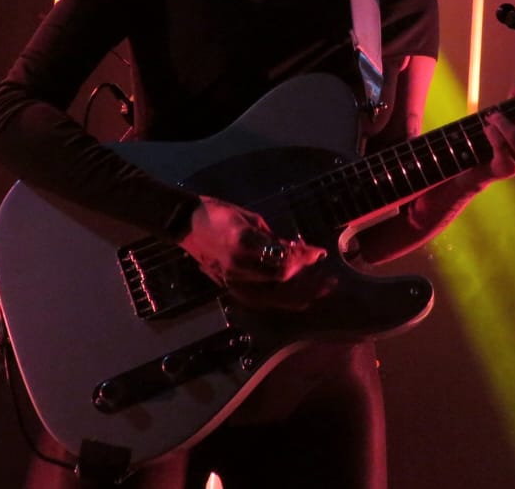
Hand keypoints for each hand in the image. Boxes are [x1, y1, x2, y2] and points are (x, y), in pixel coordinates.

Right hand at [177, 197, 329, 303]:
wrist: (185, 224)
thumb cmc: (219, 214)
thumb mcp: (251, 220)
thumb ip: (274, 239)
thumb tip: (298, 251)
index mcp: (244, 244)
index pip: (283, 258)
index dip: (305, 258)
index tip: (321, 253)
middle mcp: (239, 267)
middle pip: (281, 281)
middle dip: (308, 281)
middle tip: (329, 279)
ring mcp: (231, 281)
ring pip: (272, 298)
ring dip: (299, 296)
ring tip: (319, 291)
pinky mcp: (229, 287)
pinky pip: (260, 300)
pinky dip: (281, 300)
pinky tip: (297, 298)